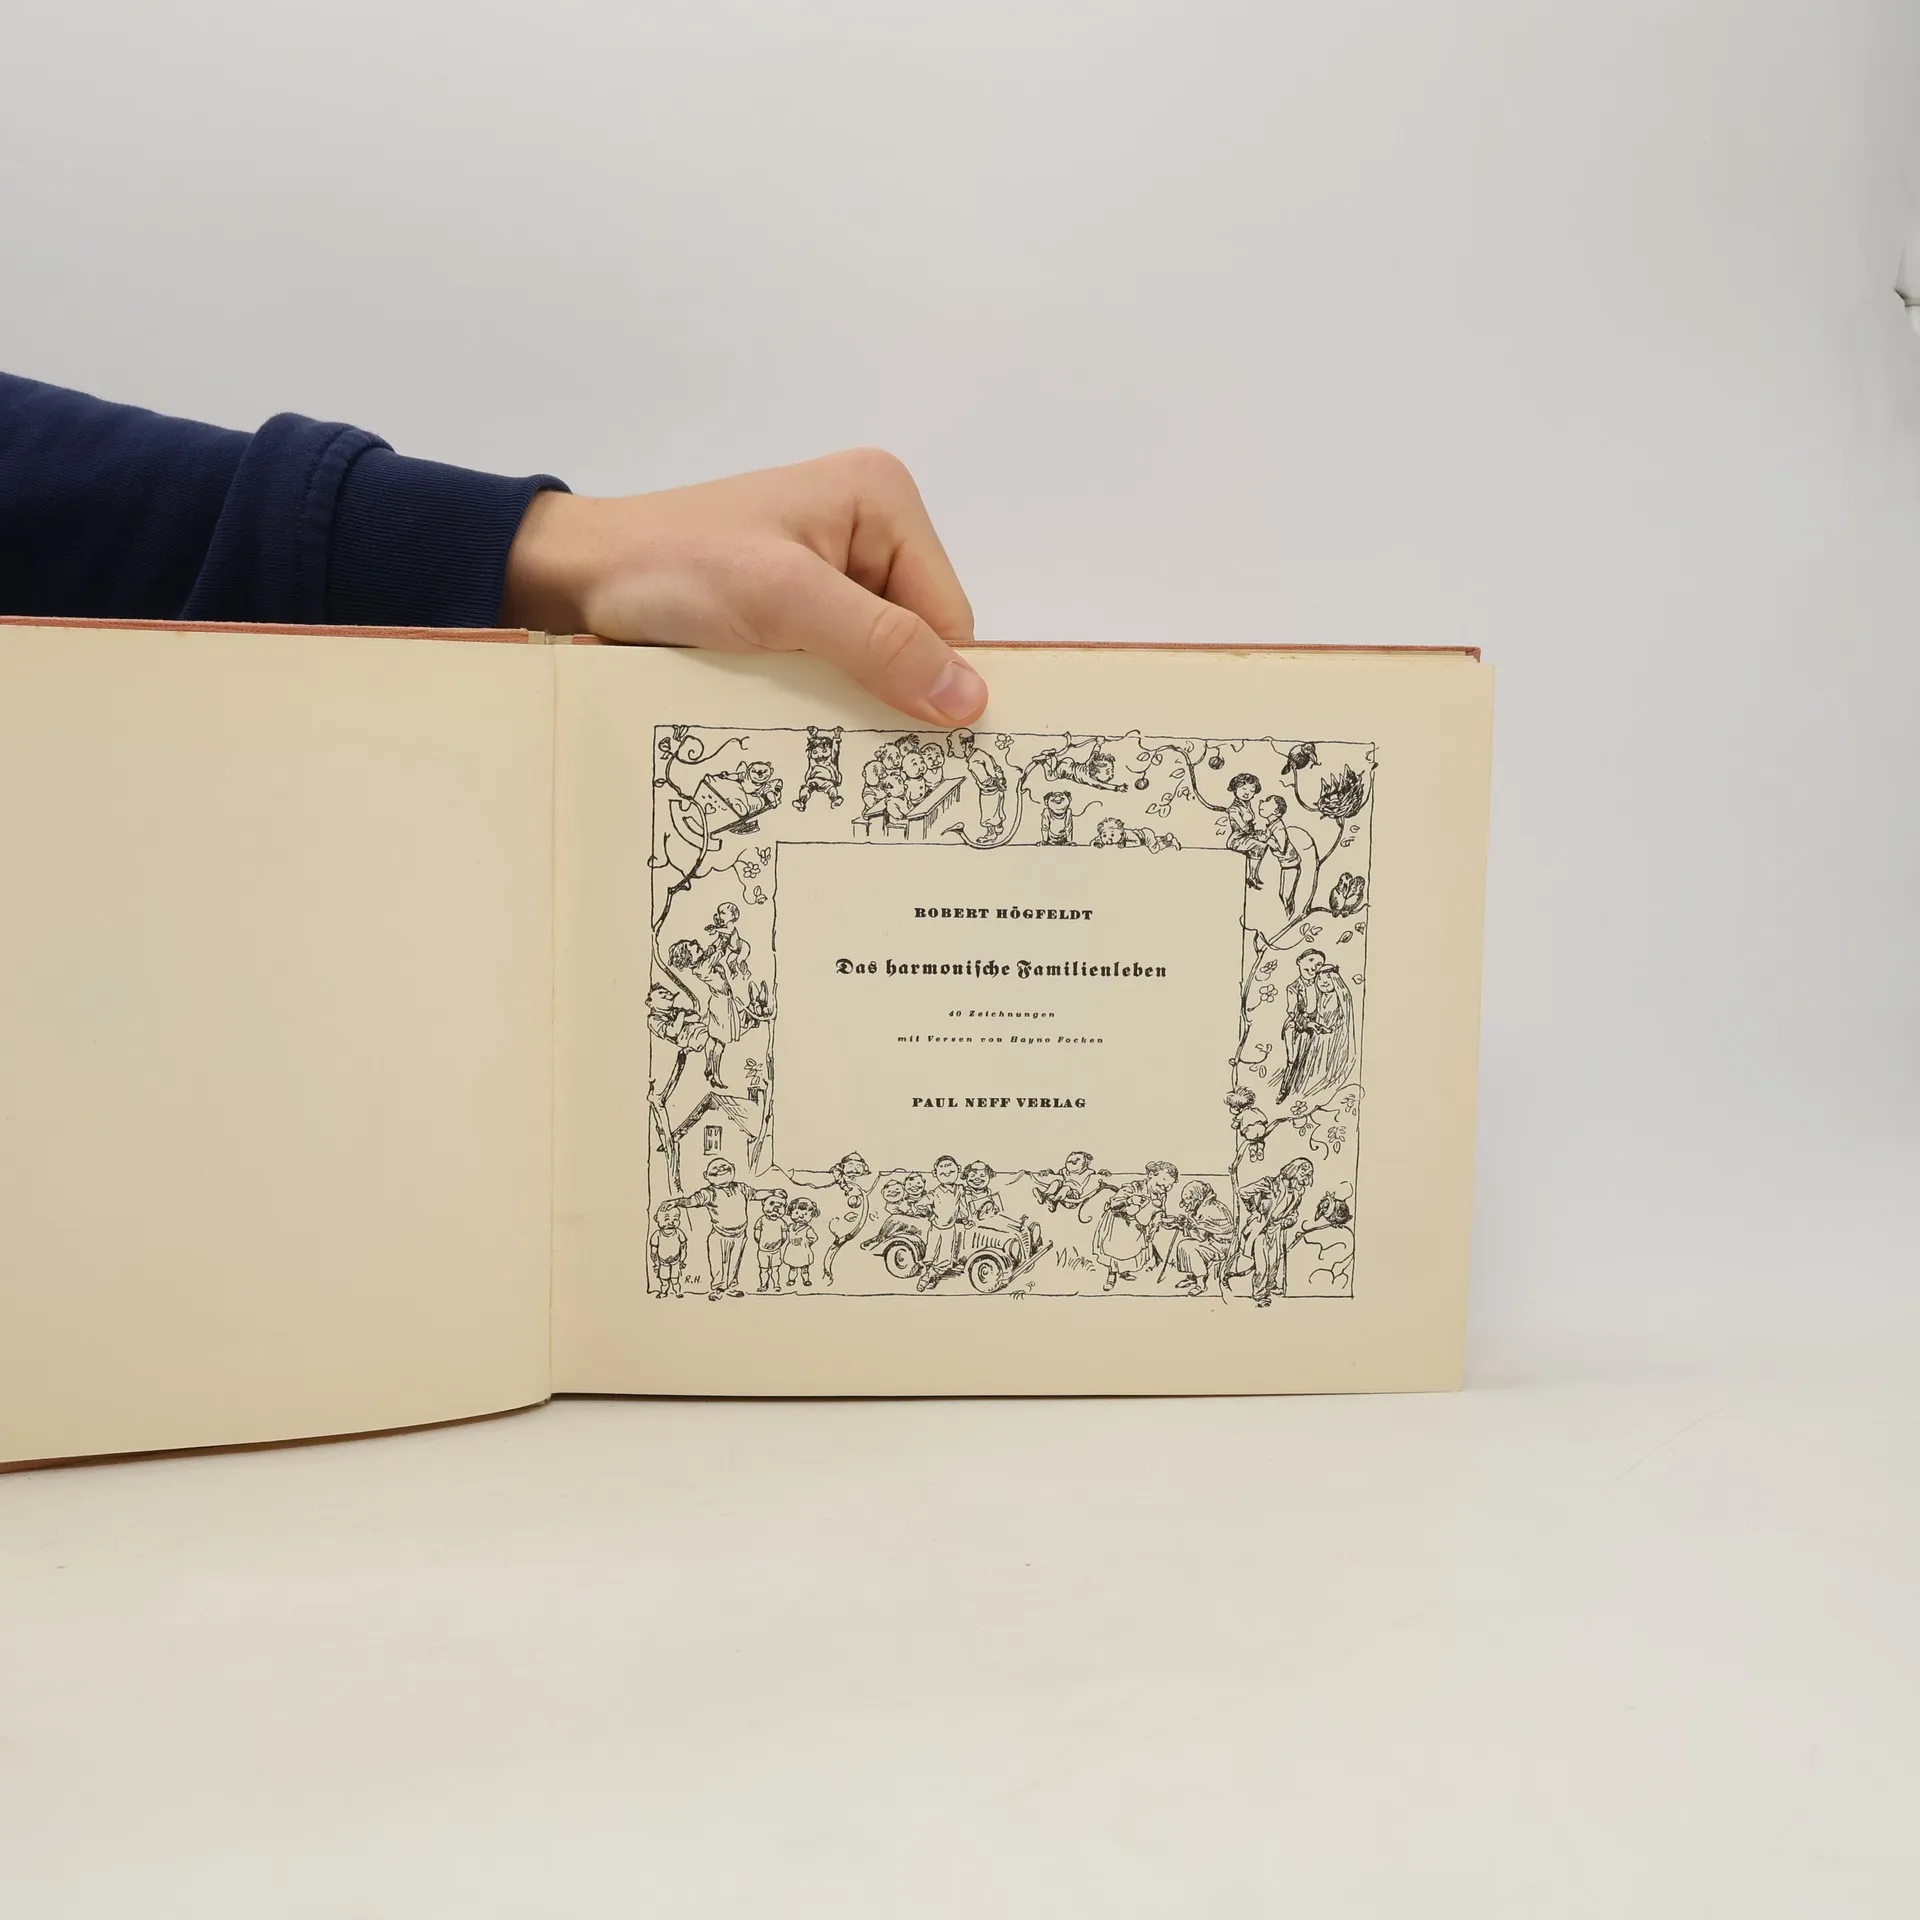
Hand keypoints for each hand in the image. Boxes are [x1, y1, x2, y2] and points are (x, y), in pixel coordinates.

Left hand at [502, 448, 984, 726]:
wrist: (579, 575)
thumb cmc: (672, 567)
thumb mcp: (785, 600)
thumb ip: (880, 644)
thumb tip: (970, 700)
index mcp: (883, 500)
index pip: (949, 614)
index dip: (937, 680)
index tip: (922, 748)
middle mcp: (870, 528)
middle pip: (922, 640)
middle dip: (895, 691)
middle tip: (866, 752)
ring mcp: (836, 570)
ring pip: (884, 662)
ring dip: (859, 702)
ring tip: (827, 738)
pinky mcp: (803, 607)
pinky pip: (844, 666)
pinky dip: (829, 699)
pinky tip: (805, 723)